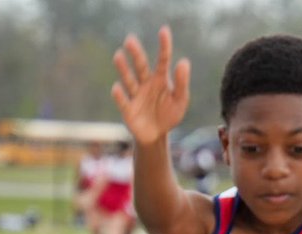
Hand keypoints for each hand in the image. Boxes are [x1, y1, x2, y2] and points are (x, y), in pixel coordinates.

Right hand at [112, 28, 191, 146]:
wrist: (156, 135)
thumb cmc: (169, 114)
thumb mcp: (180, 100)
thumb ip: (182, 83)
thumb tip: (184, 61)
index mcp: (160, 79)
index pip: (162, 60)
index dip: (164, 46)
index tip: (164, 31)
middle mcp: (146, 84)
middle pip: (141, 66)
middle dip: (136, 54)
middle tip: (130, 39)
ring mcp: (136, 95)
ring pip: (129, 80)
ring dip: (123, 68)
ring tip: (118, 55)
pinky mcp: (128, 110)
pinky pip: (123, 101)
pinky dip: (120, 95)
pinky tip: (117, 87)